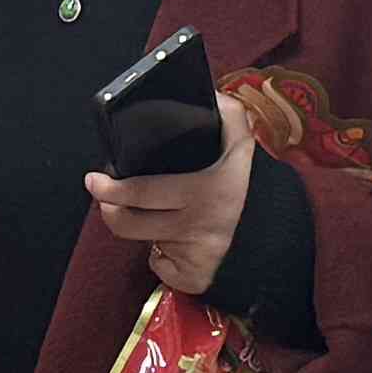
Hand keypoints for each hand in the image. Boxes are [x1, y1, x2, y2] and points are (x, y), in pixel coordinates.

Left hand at [86, 88, 256, 296]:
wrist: (278, 235)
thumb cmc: (251, 187)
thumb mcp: (243, 145)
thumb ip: (227, 114)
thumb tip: (207, 94)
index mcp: (203, 190)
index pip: (139, 192)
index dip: (109, 188)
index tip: (94, 180)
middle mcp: (196, 225)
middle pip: (128, 224)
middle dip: (110, 210)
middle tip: (108, 199)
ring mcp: (193, 255)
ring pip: (144, 243)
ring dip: (141, 230)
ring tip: (149, 215)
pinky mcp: (194, 278)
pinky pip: (162, 269)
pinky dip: (164, 258)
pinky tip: (175, 244)